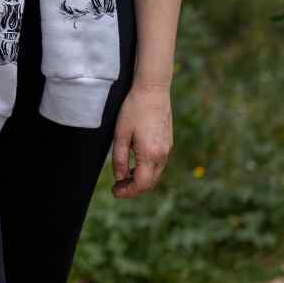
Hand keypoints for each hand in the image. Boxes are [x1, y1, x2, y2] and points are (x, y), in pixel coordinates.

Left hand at [110, 84, 171, 198]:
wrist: (153, 90)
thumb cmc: (134, 109)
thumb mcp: (120, 134)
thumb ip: (119, 159)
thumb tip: (120, 177)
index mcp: (150, 154)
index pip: (141, 184)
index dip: (128, 192)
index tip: (115, 192)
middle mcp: (163, 154)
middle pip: (150, 182)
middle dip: (134, 189)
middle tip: (117, 187)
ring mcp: (168, 149)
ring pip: (155, 174)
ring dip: (141, 180)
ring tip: (124, 177)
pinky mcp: (168, 143)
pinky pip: (159, 164)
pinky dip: (147, 170)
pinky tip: (135, 165)